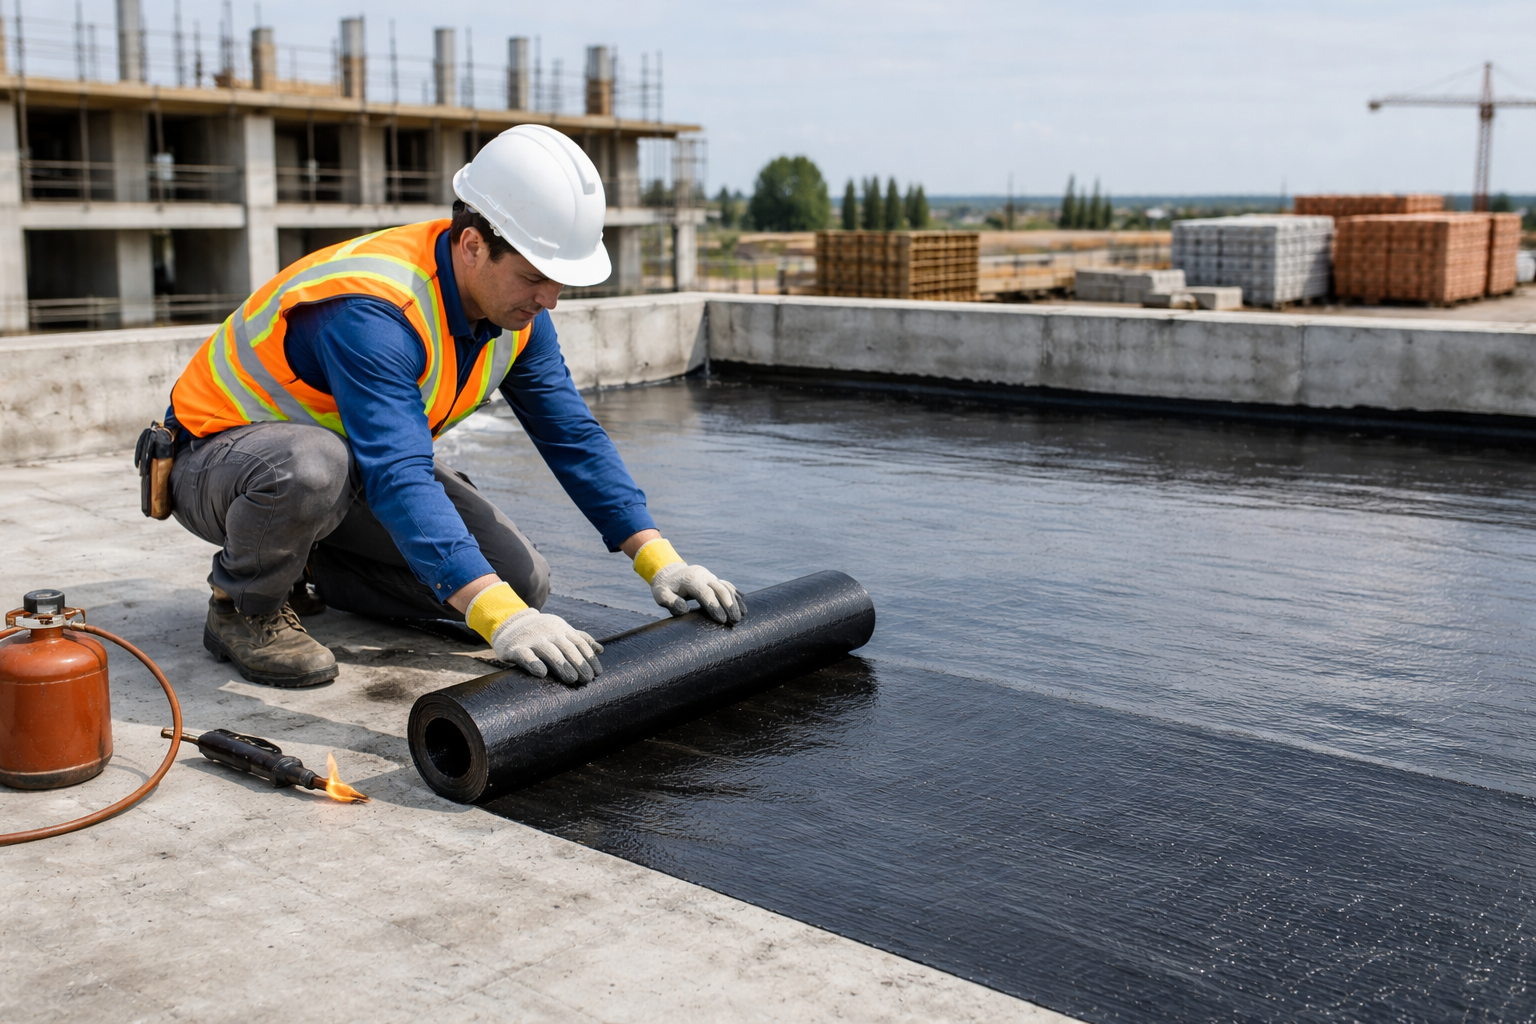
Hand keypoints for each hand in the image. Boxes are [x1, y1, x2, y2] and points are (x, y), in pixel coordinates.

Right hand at [464, 581, 602, 684]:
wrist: (510, 624)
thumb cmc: (542, 631)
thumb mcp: (561, 630)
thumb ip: (580, 639)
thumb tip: (601, 650)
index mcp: (562, 630)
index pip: (579, 643)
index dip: (589, 658)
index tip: (598, 673)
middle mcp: (549, 634)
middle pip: (567, 648)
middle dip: (579, 663)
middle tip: (587, 679)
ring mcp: (533, 640)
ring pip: (549, 652)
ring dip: (562, 665)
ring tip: (572, 679)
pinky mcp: (516, 648)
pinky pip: (526, 656)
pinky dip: (534, 663)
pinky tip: (542, 673)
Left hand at [650, 561, 745, 623]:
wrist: (669, 572)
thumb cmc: (665, 587)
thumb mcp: (661, 595)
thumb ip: (670, 602)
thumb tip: (684, 610)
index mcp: (691, 580)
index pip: (706, 593)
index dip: (715, 606)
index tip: (722, 620)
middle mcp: (703, 576)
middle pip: (720, 589)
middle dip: (729, 605)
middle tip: (735, 621)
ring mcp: (710, 576)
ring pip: (727, 587)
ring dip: (735, 602)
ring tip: (741, 616)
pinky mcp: (714, 579)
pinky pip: (728, 586)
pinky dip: (736, 596)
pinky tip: (743, 606)